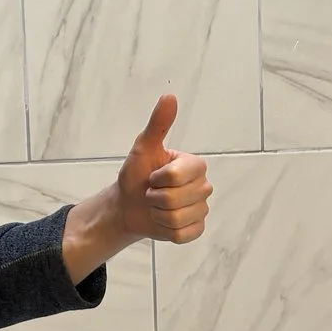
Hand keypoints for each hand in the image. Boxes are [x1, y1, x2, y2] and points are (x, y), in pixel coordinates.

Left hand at [59, 93, 213, 281]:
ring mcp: (202, 209)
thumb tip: (169, 96)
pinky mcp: (196, 229)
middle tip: (152, 193)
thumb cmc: (136, 175)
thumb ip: (158, 124)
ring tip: (155, 207)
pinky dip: (166, 230)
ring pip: (178, 218)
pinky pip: (183, 234)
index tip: (153, 176)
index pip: (179, 176)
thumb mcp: (143, 148)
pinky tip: (162, 221)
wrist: (128, 205)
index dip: (159, 179)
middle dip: (156, 198)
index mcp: (195, 165)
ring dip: (158, 215)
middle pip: (178, 199)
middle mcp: (204, 186)